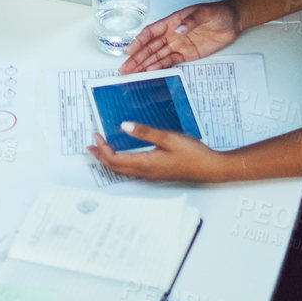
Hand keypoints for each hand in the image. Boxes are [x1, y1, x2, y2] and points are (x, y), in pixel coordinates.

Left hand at [88, 125, 228, 182]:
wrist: (210, 168)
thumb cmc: (192, 154)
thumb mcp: (168, 138)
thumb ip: (145, 132)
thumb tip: (124, 126)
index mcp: (145, 164)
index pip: (114, 160)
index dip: (102, 149)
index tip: (96, 136)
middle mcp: (146, 172)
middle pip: (115, 167)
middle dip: (101, 156)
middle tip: (91, 146)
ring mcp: (152, 174)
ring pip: (123, 170)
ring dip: (110, 160)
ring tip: (102, 150)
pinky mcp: (157, 173)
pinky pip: (132, 169)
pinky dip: (121, 162)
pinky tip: (124, 154)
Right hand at [118, 0, 240, 72]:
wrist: (233, 22)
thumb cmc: (218, 13)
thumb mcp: (205, 13)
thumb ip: (191, 21)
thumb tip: (178, 29)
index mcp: (172, 22)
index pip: (150, 32)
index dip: (138, 42)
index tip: (128, 52)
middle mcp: (172, 34)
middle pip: (150, 48)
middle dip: (136, 59)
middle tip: (125, 70)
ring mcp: (178, 45)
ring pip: (157, 57)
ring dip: (144, 65)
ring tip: (133, 75)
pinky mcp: (187, 55)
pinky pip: (170, 62)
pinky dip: (160, 68)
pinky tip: (151, 73)